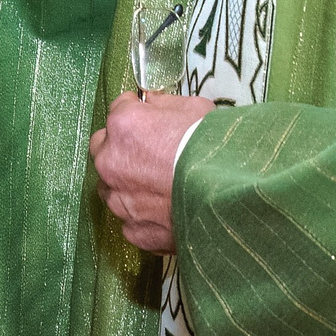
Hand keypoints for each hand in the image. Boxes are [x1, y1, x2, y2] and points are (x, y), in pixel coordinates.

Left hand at [89, 89, 214, 254]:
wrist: (233, 198)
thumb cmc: (214, 148)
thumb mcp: (195, 108)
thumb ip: (164, 105)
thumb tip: (152, 105)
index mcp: (123, 126)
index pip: (117, 111)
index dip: (136, 115)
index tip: (148, 121)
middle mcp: (111, 162)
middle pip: (102, 150)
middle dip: (120, 149)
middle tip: (148, 154)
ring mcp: (120, 200)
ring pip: (111, 188)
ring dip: (127, 185)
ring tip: (159, 187)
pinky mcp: (134, 230)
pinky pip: (130, 219)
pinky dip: (143, 216)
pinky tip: (167, 211)